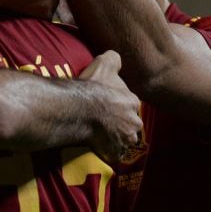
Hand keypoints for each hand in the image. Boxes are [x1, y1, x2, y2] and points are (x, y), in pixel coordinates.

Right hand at [78, 50, 142, 164]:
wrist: (77, 110)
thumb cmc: (91, 88)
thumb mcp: (103, 64)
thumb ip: (113, 58)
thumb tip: (116, 56)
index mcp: (132, 102)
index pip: (130, 103)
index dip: (118, 103)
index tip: (108, 104)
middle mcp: (133, 123)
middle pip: (130, 123)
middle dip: (121, 123)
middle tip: (104, 119)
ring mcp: (124, 140)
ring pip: (123, 140)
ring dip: (116, 138)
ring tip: (100, 133)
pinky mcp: (113, 153)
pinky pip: (113, 155)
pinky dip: (107, 152)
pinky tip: (97, 145)